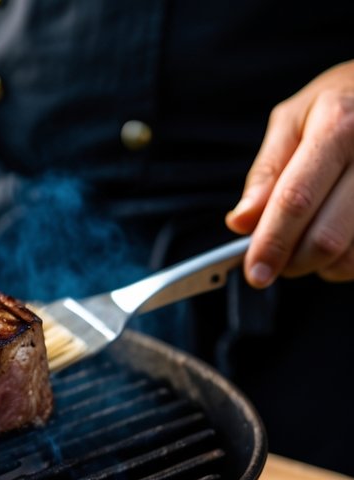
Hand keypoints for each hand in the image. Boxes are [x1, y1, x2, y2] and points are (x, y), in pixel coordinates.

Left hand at [226, 60, 353, 286]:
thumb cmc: (340, 102)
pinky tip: (339, 239)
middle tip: (276, 262)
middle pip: (328, 236)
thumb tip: (241, 222)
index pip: (296, 200)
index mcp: (339, 127)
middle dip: (293, 262)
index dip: (272, 243)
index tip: (255, 271)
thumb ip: (266, 173)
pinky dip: (347, 259)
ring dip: (322, 265)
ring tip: (307, 242)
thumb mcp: (293, 120)